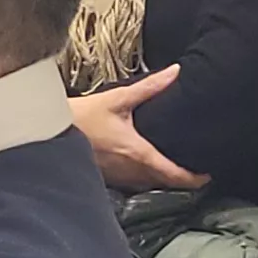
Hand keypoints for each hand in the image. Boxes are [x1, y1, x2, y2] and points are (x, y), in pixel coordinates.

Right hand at [72, 66, 207, 191]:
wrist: (49, 131)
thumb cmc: (82, 116)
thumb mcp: (117, 98)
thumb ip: (149, 87)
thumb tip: (175, 72)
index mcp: (137, 152)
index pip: (172, 173)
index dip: (193, 178)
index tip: (208, 176)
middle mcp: (130, 171)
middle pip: (164, 183)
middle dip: (183, 180)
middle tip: (199, 171)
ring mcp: (118, 178)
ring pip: (149, 185)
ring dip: (165, 181)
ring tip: (180, 169)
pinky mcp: (108, 179)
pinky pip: (134, 184)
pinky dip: (147, 179)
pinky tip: (151, 169)